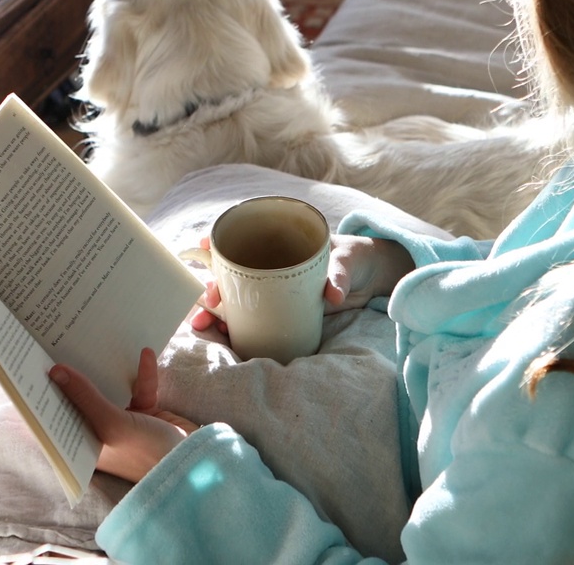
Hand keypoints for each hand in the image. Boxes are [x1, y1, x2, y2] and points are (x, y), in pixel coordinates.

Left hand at [49, 347, 197, 483]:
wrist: (193, 461)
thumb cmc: (145, 453)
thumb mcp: (111, 424)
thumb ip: (84, 397)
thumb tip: (55, 371)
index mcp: (83, 446)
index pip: (56, 420)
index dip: (44, 398)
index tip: (30, 370)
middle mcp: (99, 433)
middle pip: (80, 400)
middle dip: (74, 376)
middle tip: (58, 345)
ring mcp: (122, 422)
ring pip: (109, 390)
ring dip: (109, 371)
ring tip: (97, 344)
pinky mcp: (145, 411)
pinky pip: (139, 388)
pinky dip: (143, 374)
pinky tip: (145, 355)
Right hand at [187, 234, 414, 329]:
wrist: (370, 279)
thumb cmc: (356, 259)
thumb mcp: (347, 261)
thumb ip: (339, 275)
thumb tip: (333, 295)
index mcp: (282, 242)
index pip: (243, 238)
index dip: (219, 242)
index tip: (204, 246)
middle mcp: (272, 264)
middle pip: (232, 273)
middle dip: (212, 284)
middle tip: (207, 297)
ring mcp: (274, 290)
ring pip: (237, 298)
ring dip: (217, 311)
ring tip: (203, 323)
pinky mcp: (282, 311)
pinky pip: (254, 317)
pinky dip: (235, 326)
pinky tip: (221, 336)